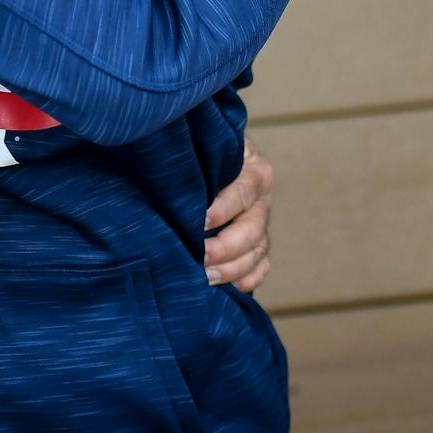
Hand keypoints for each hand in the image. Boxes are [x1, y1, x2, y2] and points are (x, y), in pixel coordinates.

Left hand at [203, 134, 273, 292]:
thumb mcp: (207, 144)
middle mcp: (262, 200)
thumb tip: (170, 169)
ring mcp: (262, 223)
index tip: (200, 222)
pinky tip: (232, 288)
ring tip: (207, 277)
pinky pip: (261, 266)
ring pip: (256, 252)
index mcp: (254, 172)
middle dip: (224, 248)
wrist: (218, 155)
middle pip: (251, 230)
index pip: (241, 193)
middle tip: (199, 257)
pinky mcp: (258, 242)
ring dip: (233, 268)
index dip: (222, 210)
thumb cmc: (206, 148)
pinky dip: (249, 278)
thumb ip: (199, 156)